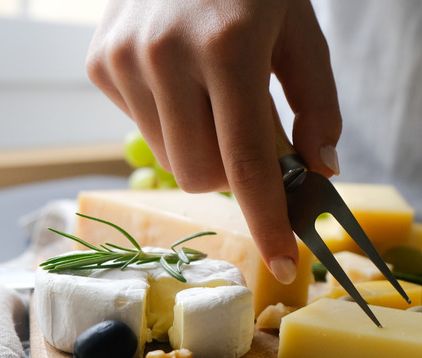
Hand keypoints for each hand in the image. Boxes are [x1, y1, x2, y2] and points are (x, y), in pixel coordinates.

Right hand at [86, 0, 341, 282]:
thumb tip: (321, 169)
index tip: (285, 262)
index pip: (248, 163)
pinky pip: (144, 130)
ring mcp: (124, 60)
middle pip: (204, 175)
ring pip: (173, 160)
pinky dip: (174, 123)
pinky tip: (184, 81)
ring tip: (218, 97)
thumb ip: (318, 103)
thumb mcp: (301, 30)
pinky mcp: (100, 62)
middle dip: (238, 175)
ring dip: (206, 149)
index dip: (268, 221)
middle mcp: (165, 57)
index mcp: (227, 49)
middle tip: (257, 138)